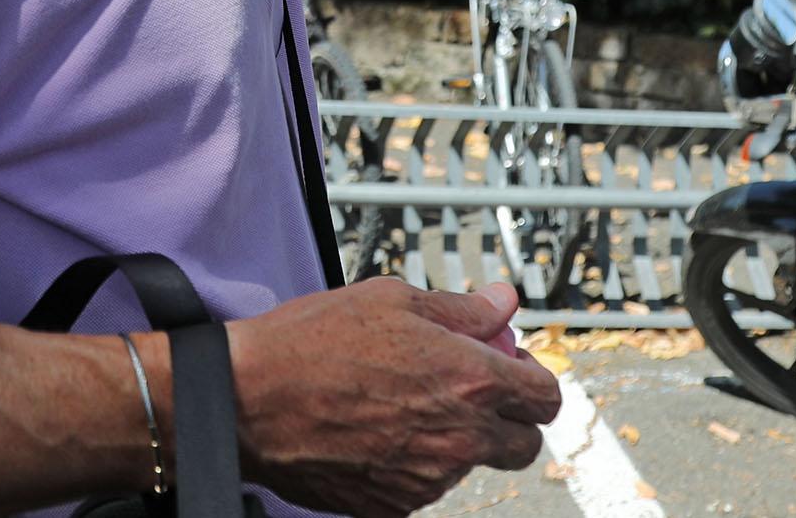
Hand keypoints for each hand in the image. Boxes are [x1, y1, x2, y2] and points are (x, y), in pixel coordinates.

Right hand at [227, 278, 560, 517]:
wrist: (250, 400)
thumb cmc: (314, 341)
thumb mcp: (393, 299)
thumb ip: (461, 308)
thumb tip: (502, 303)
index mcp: (470, 379)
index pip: (545, 397)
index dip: (532, 378)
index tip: (512, 367)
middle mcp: (458, 437)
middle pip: (522, 443)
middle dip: (506, 416)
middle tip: (468, 387)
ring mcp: (427, 479)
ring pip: (469, 463)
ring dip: (454, 436)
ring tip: (401, 398)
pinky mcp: (393, 506)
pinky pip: (424, 485)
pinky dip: (414, 461)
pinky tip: (378, 428)